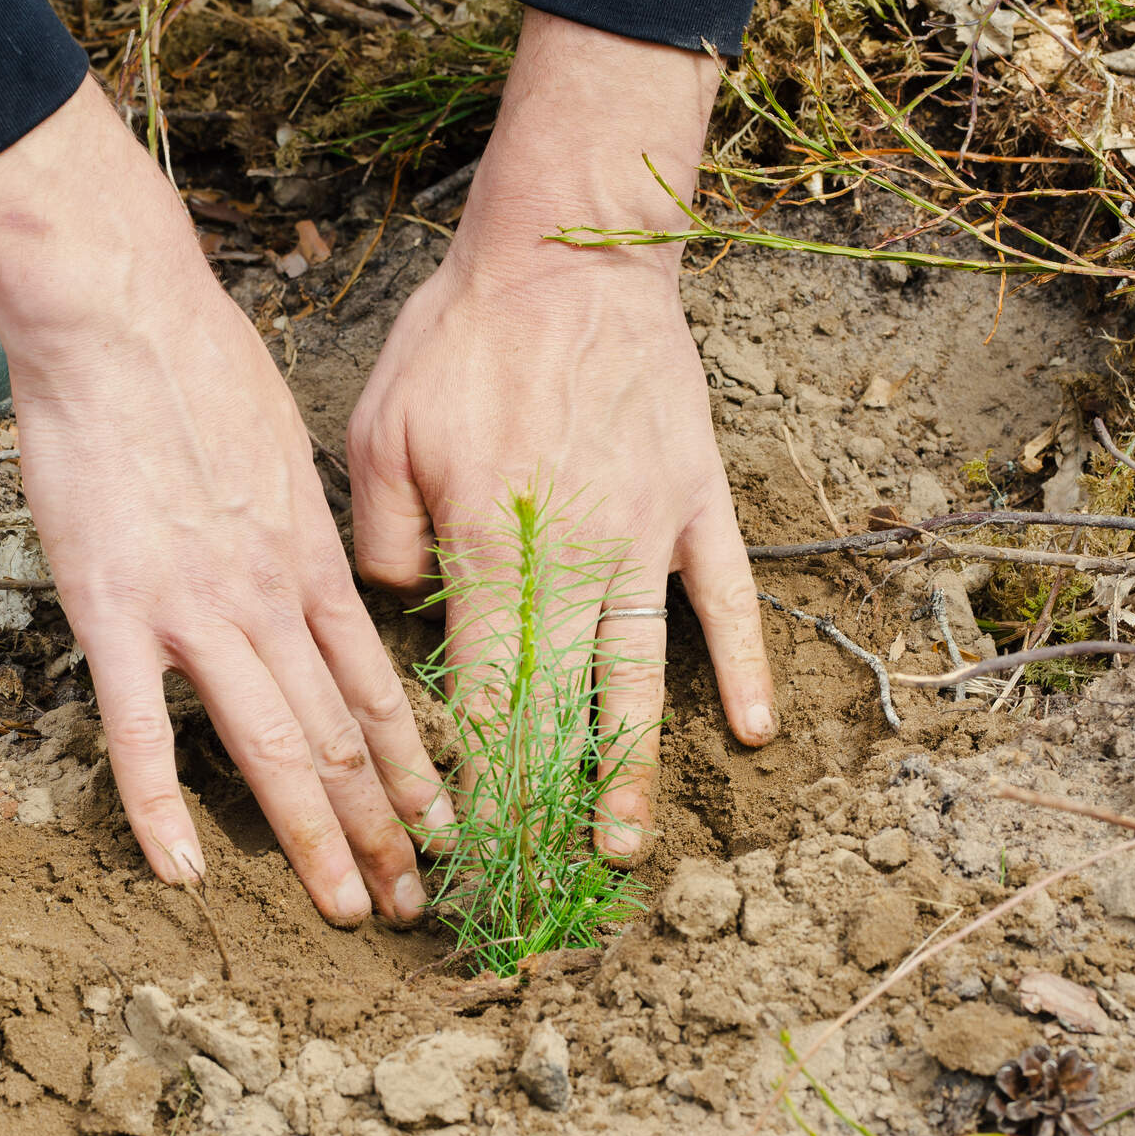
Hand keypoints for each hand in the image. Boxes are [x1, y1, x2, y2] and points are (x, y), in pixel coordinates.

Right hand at [0, 81, 451, 927]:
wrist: (123, 320)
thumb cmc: (203, 371)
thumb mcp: (288, 452)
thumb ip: (304, 530)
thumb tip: (321, 578)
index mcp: (315, 563)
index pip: (379, 690)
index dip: (415, 767)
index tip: (444, 826)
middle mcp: (272, 600)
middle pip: (341, 736)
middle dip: (384, 827)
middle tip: (417, 901)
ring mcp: (196, 611)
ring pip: (271, 747)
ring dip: (315, 837)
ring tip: (351, 907)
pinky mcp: (115, 610)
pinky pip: (141, 729)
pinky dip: (160, 805)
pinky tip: (182, 869)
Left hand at [347, 10, 775, 858]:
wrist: (567, 252)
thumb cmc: (461, 339)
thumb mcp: (381, 429)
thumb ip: (382, 538)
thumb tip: (399, 612)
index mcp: (488, 548)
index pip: (474, 687)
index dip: (467, 770)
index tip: (458, 840)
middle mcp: (573, 558)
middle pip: (559, 703)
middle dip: (544, 801)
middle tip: (541, 883)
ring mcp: (645, 535)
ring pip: (643, 672)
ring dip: (635, 765)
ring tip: (629, 845)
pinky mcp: (695, 502)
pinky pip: (726, 596)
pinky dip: (743, 664)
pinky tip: (753, 730)